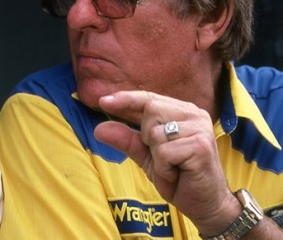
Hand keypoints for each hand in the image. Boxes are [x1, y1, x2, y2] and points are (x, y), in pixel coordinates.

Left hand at [93, 90, 241, 233]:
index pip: (149, 98)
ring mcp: (200, 128)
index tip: (102, 101)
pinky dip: (164, 168)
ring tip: (173, 166)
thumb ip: (126, 140)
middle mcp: (194, 115)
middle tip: (163, 156)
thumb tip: (98, 128)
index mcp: (182, 112)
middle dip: (146, 136)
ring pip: (155, 132)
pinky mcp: (201, 146)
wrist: (205, 205)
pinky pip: (164, 152)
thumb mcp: (146, 156)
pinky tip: (179, 173)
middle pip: (150, 110)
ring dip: (156, 156)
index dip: (126, 99)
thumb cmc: (178, 177)